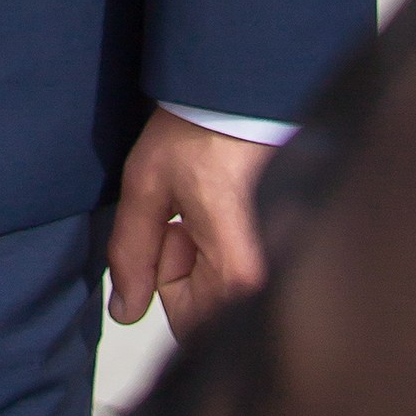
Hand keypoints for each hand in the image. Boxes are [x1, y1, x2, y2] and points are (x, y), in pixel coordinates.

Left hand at [107, 107, 271, 338]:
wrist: (244, 92)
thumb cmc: (201, 131)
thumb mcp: (147, 186)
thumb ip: (131, 254)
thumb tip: (125, 311)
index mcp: (238, 276)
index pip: (187, 323)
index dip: (163, 276)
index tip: (171, 228)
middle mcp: (271, 282)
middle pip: (212, 307)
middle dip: (186, 265)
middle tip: (188, 211)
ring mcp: (284, 266)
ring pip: (227, 288)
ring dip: (207, 253)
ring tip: (208, 203)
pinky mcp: (290, 248)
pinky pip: (247, 270)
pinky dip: (227, 244)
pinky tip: (227, 207)